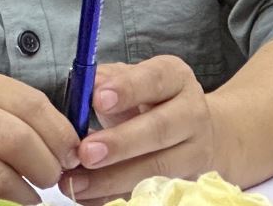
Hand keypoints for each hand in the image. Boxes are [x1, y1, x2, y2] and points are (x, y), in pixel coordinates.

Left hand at [65, 55, 221, 201]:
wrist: (193, 132)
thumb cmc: (151, 101)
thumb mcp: (134, 80)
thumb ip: (108, 78)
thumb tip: (86, 85)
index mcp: (176, 78)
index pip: (155, 79)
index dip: (127, 89)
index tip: (97, 100)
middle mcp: (192, 113)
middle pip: (160, 129)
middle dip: (120, 143)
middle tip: (85, 152)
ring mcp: (194, 151)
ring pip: (157, 169)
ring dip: (113, 178)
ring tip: (77, 182)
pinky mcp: (186, 182)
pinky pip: (149, 193)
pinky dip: (114, 197)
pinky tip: (87, 196)